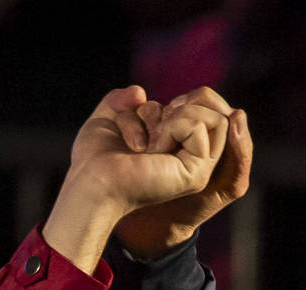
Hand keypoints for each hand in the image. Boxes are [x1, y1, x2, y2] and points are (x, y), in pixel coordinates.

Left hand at [42, 86, 230, 273]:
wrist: (91, 181)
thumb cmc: (94, 158)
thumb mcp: (107, 118)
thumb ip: (123, 99)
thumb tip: (140, 92)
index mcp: (178, 146)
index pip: (203, 106)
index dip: (176, 100)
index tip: (143, 111)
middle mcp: (192, 158)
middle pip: (214, 108)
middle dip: (177, 105)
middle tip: (149, 125)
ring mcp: (198, 168)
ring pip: (215, 117)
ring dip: (173, 116)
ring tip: (149, 142)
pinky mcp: (196, 174)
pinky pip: (198, 127)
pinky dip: (171, 127)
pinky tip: (151, 150)